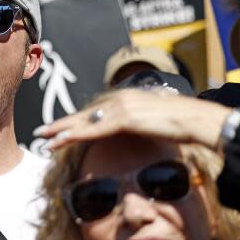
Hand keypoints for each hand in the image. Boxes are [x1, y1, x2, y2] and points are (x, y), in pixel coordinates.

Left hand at [33, 89, 228, 150]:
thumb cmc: (185, 123)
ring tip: (42, 138)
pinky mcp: (124, 119)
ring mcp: (121, 108)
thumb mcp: (157, 121)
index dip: (75, 121)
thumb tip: (137, 127)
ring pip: (83, 122)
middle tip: (40, 131)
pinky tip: (59, 141)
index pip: (94, 111)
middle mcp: (120, 99)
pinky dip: (73, 136)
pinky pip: (93, 130)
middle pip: (83, 114)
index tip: (59, 128)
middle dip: (61, 124)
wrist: (200, 121)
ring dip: (61, 131)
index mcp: (126, 98)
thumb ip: (142, 122)